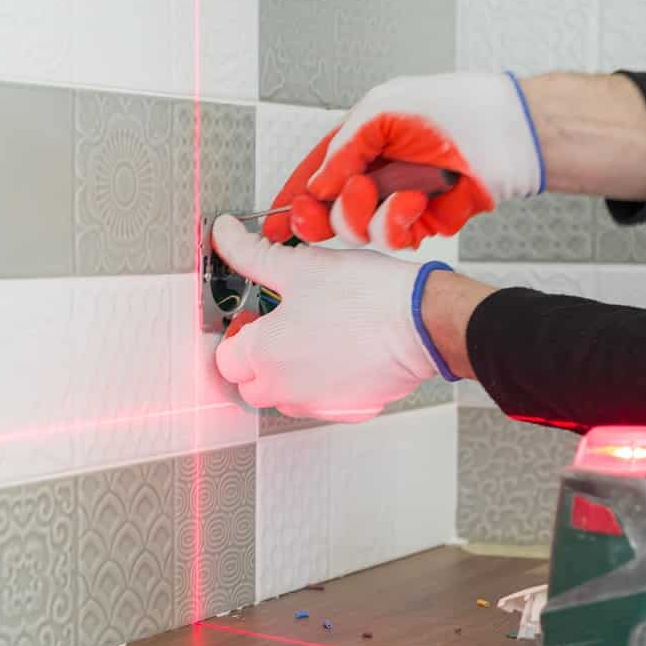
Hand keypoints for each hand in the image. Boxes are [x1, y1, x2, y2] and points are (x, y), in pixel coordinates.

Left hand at [211, 215, 439, 420]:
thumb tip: (224, 235)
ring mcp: (318, 404)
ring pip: (285, 396)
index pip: (225, 357)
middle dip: (258, 359)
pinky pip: (322, 401)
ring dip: (288, 374)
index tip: (254, 316)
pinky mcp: (349, 410)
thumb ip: (252, 254)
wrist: (422, 323)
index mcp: (264, 355)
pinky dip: (324, 383)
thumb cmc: (367, 298)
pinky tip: (342, 352)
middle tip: (282, 326)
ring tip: (315, 337)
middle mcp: (285, 389)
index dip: (238, 333)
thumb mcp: (299, 266)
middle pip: (250, 384)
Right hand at [264, 72, 544, 249]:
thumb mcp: (378, 114)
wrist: (504, 135)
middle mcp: (375, 173)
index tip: (272, 223)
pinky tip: (415, 203)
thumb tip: (314, 188)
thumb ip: (340, 152)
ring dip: (363, 215)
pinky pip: (391, 238)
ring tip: (385, 193)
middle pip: (327, 209)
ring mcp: (395, 200)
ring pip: (355, 229)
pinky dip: (397, 223)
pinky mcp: (420, 223)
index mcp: (359, 142)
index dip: (291, 199)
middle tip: (312, 219)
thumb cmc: (449, 109)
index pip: (314, 174)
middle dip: (318, 217)